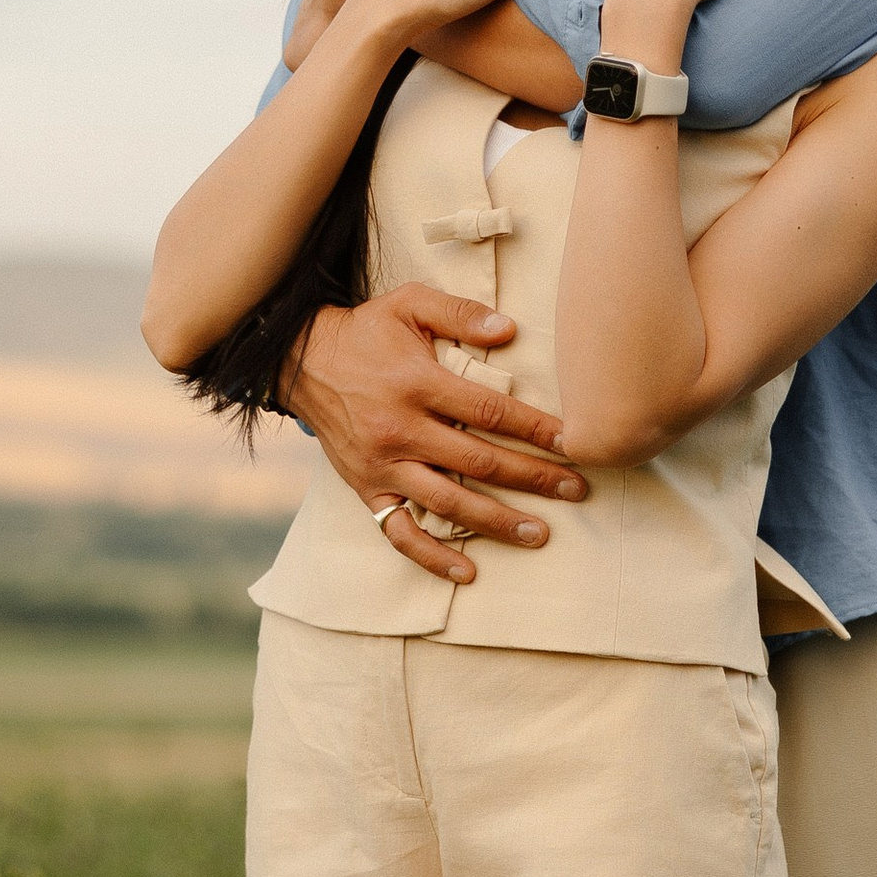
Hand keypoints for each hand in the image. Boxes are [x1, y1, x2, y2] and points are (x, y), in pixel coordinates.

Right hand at [287, 286, 588, 583]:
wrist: (300, 360)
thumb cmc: (365, 331)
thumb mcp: (409, 304)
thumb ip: (460, 313)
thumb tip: (510, 330)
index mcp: (417, 384)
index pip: (488, 411)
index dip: (534, 428)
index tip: (573, 442)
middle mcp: (401, 429)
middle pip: (478, 461)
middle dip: (532, 477)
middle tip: (576, 489)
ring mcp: (383, 465)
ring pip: (447, 503)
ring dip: (496, 522)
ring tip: (540, 533)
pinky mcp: (367, 489)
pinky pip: (399, 532)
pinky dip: (431, 556)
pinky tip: (467, 571)